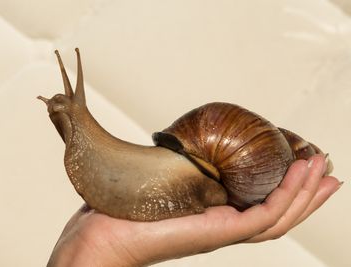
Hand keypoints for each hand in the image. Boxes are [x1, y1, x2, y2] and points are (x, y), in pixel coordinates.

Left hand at [47, 154, 340, 266]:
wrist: (102, 236)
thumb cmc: (126, 207)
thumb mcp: (161, 177)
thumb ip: (179, 164)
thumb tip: (188, 141)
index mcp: (212, 213)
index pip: (258, 202)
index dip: (285, 187)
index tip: (302, 164)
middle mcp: (223, 225)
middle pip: (277, 212)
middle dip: (306, 192)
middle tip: (328, 168)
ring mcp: (223, 231)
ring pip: (279, 217)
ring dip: (305, 194)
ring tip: (324, 169)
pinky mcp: (219, 232)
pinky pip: (265, 217)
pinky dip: (287, 196)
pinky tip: (300, 175)